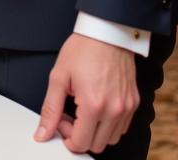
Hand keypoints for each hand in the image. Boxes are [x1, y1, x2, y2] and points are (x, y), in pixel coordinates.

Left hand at [35, 33, 139, 154]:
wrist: (106, 31)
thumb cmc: (83, 49)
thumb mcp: (59, 77)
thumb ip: (50, 109)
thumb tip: (42, 132)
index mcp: (94, 105)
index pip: (80, 143)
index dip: (66, 136)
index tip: (61, 120)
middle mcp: (114, 110)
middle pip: (96, 145)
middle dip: (79, 135)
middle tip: (70, 114)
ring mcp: (127, 107)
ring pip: (110, 139)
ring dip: (95, 132)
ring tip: (83, 109)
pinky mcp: (134, 102)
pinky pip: (122, 127)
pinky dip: (108, 124)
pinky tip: (97, 106)